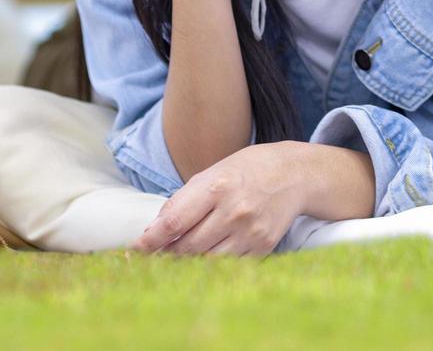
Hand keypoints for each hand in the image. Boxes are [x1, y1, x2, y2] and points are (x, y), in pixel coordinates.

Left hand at [130, 142, 309, 256]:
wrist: (295, 174)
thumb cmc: (247, 169)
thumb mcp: (213, 173)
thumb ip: (183, 201)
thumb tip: (155, 231)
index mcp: (217, 187)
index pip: (174, 222)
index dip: (151, 240)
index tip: (137, 249)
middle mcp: (234, 211)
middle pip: (188, 246)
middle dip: (168, 253)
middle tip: (157, 255)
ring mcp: (250, 231)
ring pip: (207, 260)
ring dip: (189, 261)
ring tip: (181, 255)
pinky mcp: (263, 246)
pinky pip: (230, 264)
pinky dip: (214, 263)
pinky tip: (210, 254)